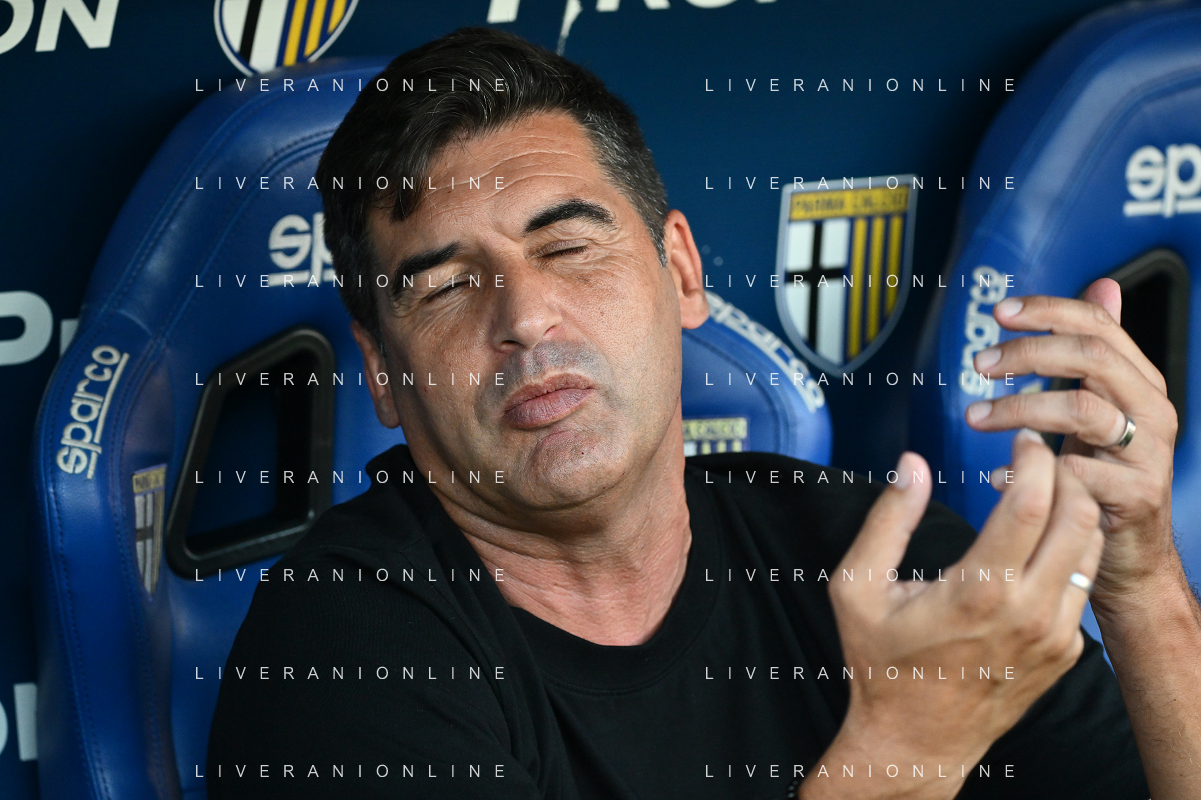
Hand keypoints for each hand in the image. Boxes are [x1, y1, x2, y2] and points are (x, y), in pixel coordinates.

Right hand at [804, 434, 1103, 799]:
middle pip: (1078, 518)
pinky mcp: (1065, 651)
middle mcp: (1028, 612)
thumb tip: (912, 464)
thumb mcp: (857, 587)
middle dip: (1065, 474)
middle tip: (1038, 458)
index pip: (1032, 503)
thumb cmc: (880, 662)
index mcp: (978, 590)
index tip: (1021, 440)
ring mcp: (1054, 635)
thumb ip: (886, 520)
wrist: (915, 740)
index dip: (1033, 459)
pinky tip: (1035, 545)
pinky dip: (1068, 552)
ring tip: (1042, 493)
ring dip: (1074, 510)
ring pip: (1090, 550)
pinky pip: (1080, 585)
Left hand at [964, 278, 1178, 612]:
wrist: (1129, 553)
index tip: (999, 312)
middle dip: (1027, 354)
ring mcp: (1147, 453)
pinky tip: (995, 476)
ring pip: (1082, 411)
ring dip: (1018, 409)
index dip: (1048, 311)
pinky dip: (1028, 471)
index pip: (1098, 326)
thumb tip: (1102, 285)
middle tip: (979, 364)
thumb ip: (1098, 349)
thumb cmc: (1106, 474)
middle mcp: (1152, 410)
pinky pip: (1076, 473)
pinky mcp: (1134, 496)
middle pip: (1091, 358)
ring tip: (974, 418)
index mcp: (1139, 381)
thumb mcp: (1103, 405)